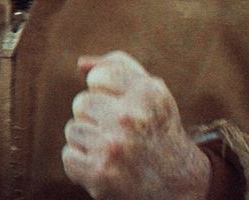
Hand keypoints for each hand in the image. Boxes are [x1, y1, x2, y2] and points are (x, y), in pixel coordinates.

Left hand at [62, 52, 211, 199]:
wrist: (179, 185)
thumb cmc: (156, 130)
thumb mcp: (150, 93)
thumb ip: (118, 67)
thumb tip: (81, 64)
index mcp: (148, 93)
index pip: (97, 76)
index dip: (108, 93)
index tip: (129, 109)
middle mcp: (131, 118)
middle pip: (81, 103)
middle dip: (97, 118)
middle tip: (124, 134)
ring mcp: (114, 147)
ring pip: (73, 130)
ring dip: (90, 143)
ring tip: (118, 152)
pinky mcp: (99, 174)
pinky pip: (69, 157)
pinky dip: (84, 165)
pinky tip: (110, 169)